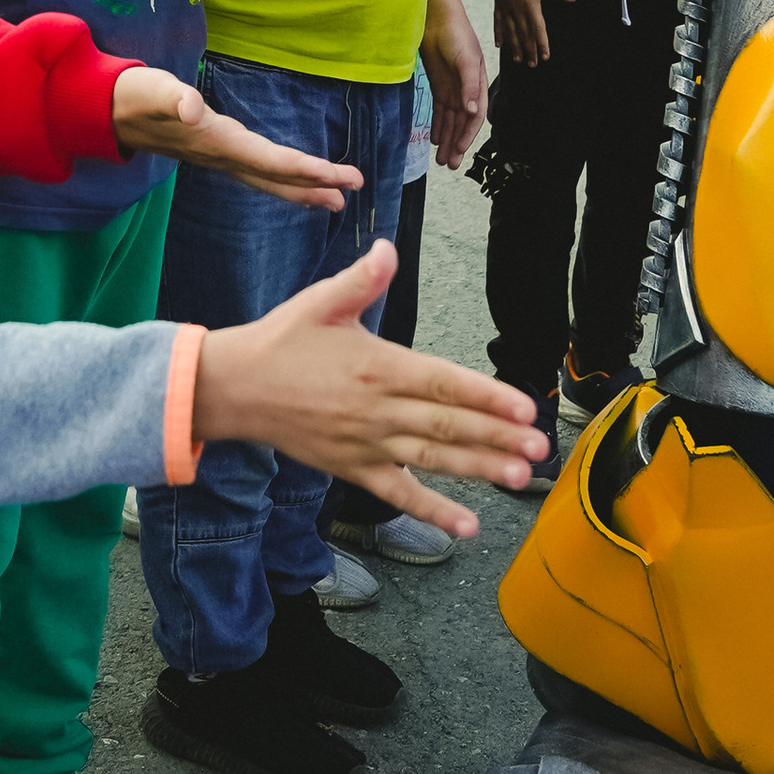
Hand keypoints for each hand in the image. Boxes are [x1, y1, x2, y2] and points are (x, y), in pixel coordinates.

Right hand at [111, 66, 362, 207]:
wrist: (106, 111)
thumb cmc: (134, 95)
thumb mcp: (153, 90)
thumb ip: (173, 99)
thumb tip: (191, 108)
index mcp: (217, 143)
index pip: (271, 162)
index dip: (308, 171)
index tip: (341, 178)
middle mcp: (222, 156)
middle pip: (276, 176)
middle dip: (316, 184)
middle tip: (356, 188)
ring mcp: (218, 157)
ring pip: (268, 178)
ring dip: (302, 187)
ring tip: (337, 198)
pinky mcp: (214, 150)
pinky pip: (257, 170)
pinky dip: (282, 176)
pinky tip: (294, 179)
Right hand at [195, 241, 538, 534]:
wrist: (234, 388)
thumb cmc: (281, 341)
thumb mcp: (320, 302)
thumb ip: (361, 279)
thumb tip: (387, 248)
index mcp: (378, 366)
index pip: (444, 384)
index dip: (487, 397)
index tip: (523, 407)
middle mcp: (377, 409)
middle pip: (448, 427)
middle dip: (498, 438)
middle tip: (539, 448)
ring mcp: (367, 444)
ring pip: (433, 460)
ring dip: (479, 470)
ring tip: (518, 478)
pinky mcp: (353, 469)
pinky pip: (399, 494)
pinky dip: (433, 511)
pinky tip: (467, 525)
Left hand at [423, 0, 487, 165]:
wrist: (435, 17)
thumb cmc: (455, 34)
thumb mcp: (464, 59)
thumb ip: (469, 86)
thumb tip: (472, 111)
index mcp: (478, 83)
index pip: (475, 116)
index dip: (468, 134)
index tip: (459, 150)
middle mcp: (467, 89)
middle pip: (462, 123)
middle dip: (456, 143)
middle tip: (450, 164)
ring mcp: (452, 88)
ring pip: (450, 120)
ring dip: (446, 138)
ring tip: (441, 159)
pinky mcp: (438, 84)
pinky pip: (439, 110)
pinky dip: (437, 125)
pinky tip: (434, 139)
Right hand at [493, 0, 574, 66]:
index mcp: (531, 5)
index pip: (538, 29)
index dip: (542, 44)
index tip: (545, 56)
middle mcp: (518, 10)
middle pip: (525, 35)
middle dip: (530, 51)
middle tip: (533, 64)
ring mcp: (506, 8)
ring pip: (511, 33)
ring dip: (515, 47)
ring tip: (518, 59)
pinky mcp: (498, 4)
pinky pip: (498, 23)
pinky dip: (499, 34)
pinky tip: (500, 44)